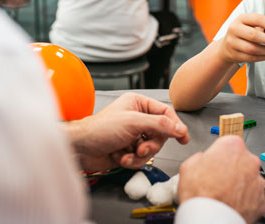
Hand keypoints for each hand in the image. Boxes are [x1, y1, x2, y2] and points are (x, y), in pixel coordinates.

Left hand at [66, 93, 188, 171]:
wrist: (81, 148)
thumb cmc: (100, 129)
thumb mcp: (134, 123)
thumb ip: (160, 125)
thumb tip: (180, 129)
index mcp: (138, 104)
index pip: (165, 113)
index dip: (175, 125)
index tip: (183, 137)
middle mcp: (137, 118)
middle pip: (160, 134)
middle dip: (150, 145)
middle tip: (142, 148)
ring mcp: (133, 135)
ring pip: (151, 148)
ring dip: (139, 155)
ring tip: (127, 153)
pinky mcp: (128, 149)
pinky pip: (141, 158)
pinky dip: (131, 160)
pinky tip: (120, 157)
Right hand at [178, 136, 264, 222]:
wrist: (211, 218)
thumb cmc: (201, 194)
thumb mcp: (188, 166)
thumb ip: (199, 158)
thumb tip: (201, 160)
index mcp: (232, 146)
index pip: (228, 142)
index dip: (219, 153)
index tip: (214, 161)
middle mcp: (249, 161)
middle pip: (241, 160)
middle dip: (231, 168)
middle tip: (217, 179)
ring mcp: (257, 181)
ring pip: (248, 178)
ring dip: (239, 184)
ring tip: (223, 194)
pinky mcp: (261, 200)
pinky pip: (253, 196)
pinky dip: (245, 200)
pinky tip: (232, 204)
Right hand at [218, 14, 264, 63]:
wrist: (227, 46)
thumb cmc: (244, 34)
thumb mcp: (251, 25)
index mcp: (241, 18)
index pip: (258, 19)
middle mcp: (234, 29)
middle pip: (254, 35)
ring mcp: (232, 42)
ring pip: (253, 49)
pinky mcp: (234, 54)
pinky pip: (251, 57)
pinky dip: (264, 57)